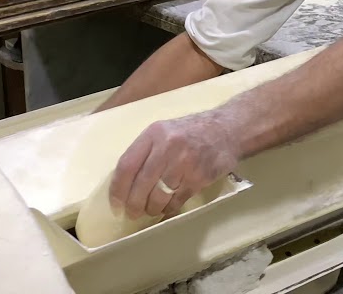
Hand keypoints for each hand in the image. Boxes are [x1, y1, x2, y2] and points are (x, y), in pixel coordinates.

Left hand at [109, 109, 240, 219]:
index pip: (126, 165)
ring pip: (159, 196)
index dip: (117, 189)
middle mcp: (167, 147)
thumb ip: (145, 152)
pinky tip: (167, 208)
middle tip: (132, 213)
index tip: (115, 205)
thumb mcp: (164, 132)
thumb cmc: (190, 132)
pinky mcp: (199, 177)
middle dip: (133, 204)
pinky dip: (169, 209)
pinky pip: (177, 201)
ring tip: (151, 209)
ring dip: (152, 208)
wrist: (227, 129)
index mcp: (154, 134)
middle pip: (141, 184)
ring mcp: (185, 163)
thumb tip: (124, 183)